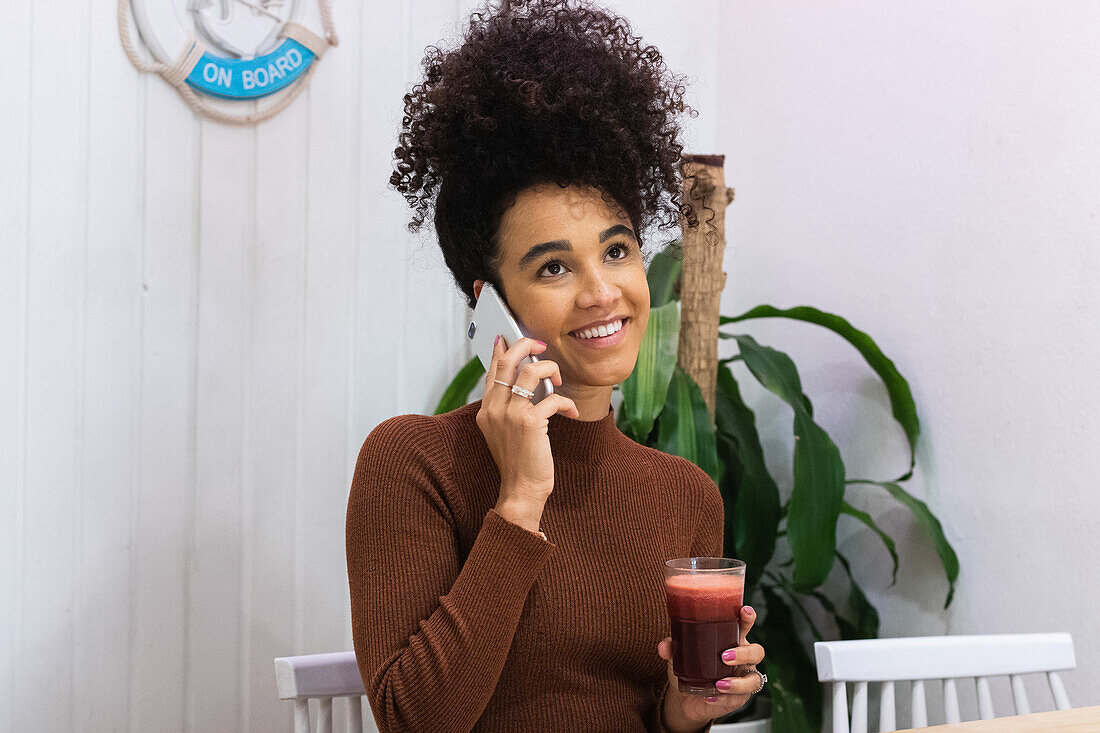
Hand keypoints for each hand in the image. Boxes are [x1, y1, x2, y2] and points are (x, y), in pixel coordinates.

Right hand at [476, 334, 579, 516]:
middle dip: (525, 346)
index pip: (492, 371)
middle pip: (508, 362)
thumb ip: (507, 407)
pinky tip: (572, 410)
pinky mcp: (530, 422)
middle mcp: (494, 409)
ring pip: (531, 372)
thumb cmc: (518, 461)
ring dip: (550, 370)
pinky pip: (553, 398)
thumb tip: (521, 383)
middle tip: (540, 346)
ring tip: (559, 380)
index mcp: (486, 410)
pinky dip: (567, 402)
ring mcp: (511, 415)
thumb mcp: (504, 431)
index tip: (508, 338)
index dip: (501, 351)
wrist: (521, 488)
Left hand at [656, 605, 765, 728]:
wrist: (686, 698)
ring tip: (718, 684)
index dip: (748, 617)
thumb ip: (672, 647)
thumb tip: (664, 646)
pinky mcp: (740, 697)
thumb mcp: (679, 655)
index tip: (745, 612)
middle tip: (724, 656)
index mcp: (731, 639)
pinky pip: (739, 698)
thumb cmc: (689, 667)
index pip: (745, 625)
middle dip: (744, 653)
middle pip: (757, 652)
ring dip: (737, 682)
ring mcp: (743, 678)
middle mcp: (743, 658)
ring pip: (753, 679)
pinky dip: (724, 699)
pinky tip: (710, 697)